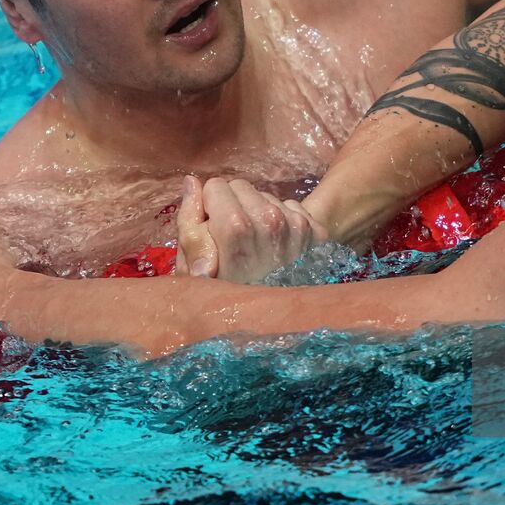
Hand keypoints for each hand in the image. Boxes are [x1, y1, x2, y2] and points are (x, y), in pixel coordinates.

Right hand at [175, 176, 328, 282]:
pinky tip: (276, 248)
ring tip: (255, 247)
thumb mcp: (190, 267)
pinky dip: (281, 220)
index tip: (213, 231)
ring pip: (266, 196)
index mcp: (236, 226)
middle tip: (234, 240)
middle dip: (233, 206)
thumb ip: (189, 221)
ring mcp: (298, 226)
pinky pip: (290, 206)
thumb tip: (191, 182)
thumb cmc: (225, 295)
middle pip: (241, 186)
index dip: (209, 207)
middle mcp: (271, 220)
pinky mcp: (315, 231)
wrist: (274, 322)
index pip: (216, 186)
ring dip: (257, 213)